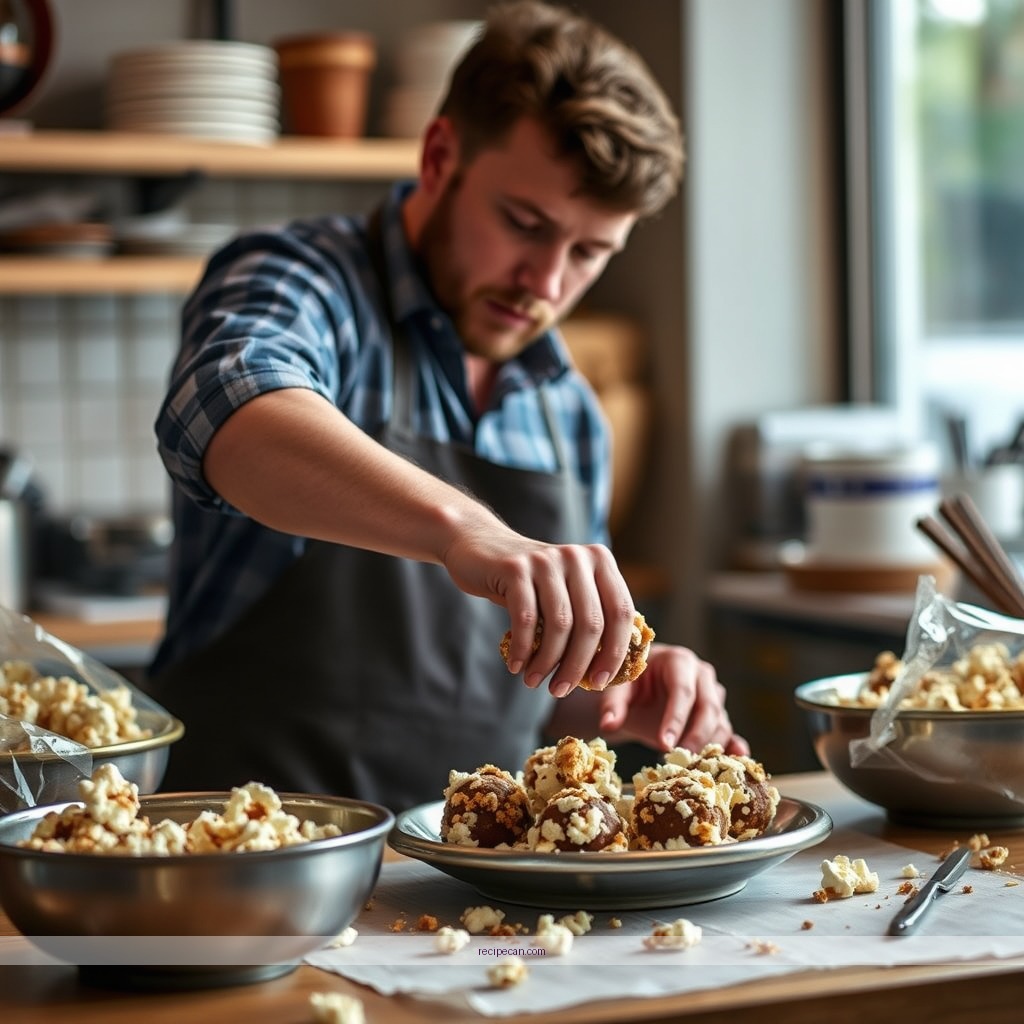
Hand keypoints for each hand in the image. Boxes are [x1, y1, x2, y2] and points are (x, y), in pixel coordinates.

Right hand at [442, 528, 635, 696]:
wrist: (481, 546)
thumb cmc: (529, 582)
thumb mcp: (565, 591)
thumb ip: (588, 618)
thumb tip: (604, 673)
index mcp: (600, 560)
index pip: (621, 612)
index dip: (614, 652)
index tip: (599, 683)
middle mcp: (578, 556)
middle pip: (591, 624)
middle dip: (577, 666)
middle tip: (561, 690)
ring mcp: (547, 560)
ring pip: (560, 625)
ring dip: (547, 662)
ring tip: (534, 681)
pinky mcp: (516, 568)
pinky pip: (525, 619)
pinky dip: (522, 649)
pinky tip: (516, 666)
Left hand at [595, 643, 748, 754]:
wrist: (640, 690)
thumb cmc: (629, 683)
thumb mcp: (618, 689)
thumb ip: (613, 705)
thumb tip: (608, 724)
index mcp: (678, 661)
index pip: (683, 690)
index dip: (676, 718)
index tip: (664, 744)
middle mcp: (702, 675)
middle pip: (708, 707)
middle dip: (696, 735)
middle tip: (681, 758)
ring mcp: (714, 694)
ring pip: (720, 721)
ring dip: (708, 745)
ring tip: (691, 766)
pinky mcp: (718, 715)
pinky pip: (729, 731)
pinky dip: (733, 746)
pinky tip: (737, 757)